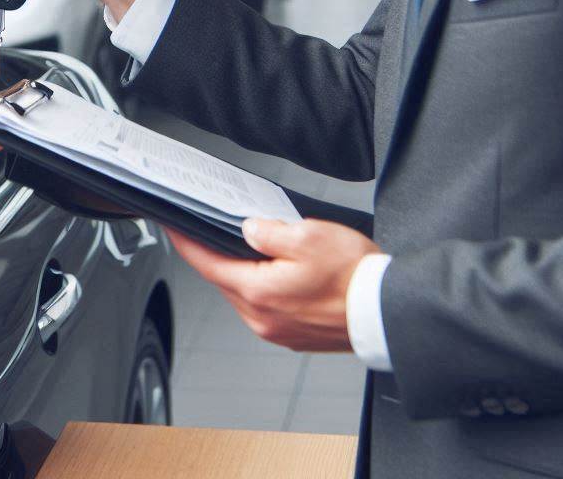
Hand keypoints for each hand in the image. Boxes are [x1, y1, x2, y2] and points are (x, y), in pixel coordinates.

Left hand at [169, 218, 381, 352]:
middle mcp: (262, 318)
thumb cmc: (355, 278)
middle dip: (219, 252)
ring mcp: (278, 330)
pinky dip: (265, 285)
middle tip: (219, 227)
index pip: (206, 264)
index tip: (172, 228)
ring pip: (246, 292)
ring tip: (258, 246)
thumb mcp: (306, 236)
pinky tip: (281, 270)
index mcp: (258, 292)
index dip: (186, 242)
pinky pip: (267, 305)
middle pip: (225, 279)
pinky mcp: (294, 334)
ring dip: (246, 269)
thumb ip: (267, 231)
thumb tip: (248, 229)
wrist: (389, 313)